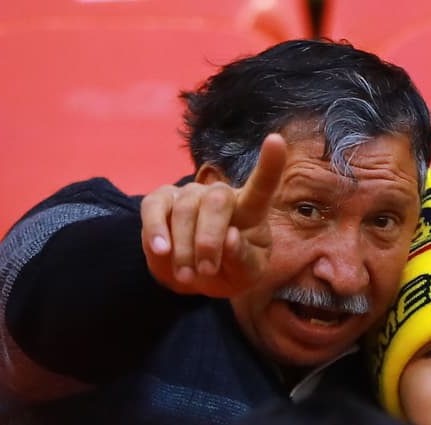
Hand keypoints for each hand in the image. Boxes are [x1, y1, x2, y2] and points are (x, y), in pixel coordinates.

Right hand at [139, 133, 287, 297]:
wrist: (192, 278)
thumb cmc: (228, 272)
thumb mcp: (244, 277)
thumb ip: (243, 260)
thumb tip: (231, 236)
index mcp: (249, 211)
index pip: (261, 186)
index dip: (269, 165)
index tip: (276, 141)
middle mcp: (220, 195)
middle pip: (217, 200)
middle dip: (210, 239)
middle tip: (207, 270)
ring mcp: (189, 195)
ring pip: (185, 210)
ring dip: (185, 249)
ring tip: (188, 276)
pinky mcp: (160, 201)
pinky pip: (155, 209)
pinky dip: (156, 230)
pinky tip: (161, 250)